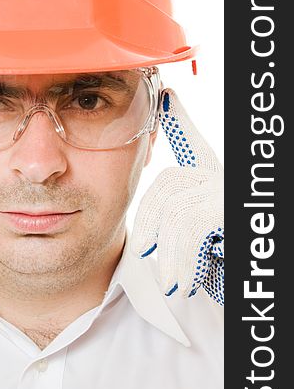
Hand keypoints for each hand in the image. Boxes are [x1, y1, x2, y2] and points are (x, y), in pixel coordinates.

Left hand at [130, 89, 223, 304]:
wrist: (246, 291)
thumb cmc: (228, 270)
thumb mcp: (201, 244)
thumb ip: (180, 227)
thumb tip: (147, 241)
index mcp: (215, 183)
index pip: (195, 146)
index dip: (182, 121)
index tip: (168, 97)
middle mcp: (223, 181)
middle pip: (169, 184)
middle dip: (147, 220)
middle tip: (143, 252)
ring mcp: (227, 193)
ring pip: (177, 210)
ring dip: (169, 253)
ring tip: (170, 283)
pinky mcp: (230, 209)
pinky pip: (192, 226)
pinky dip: (183, 260)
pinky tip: (185, 284)